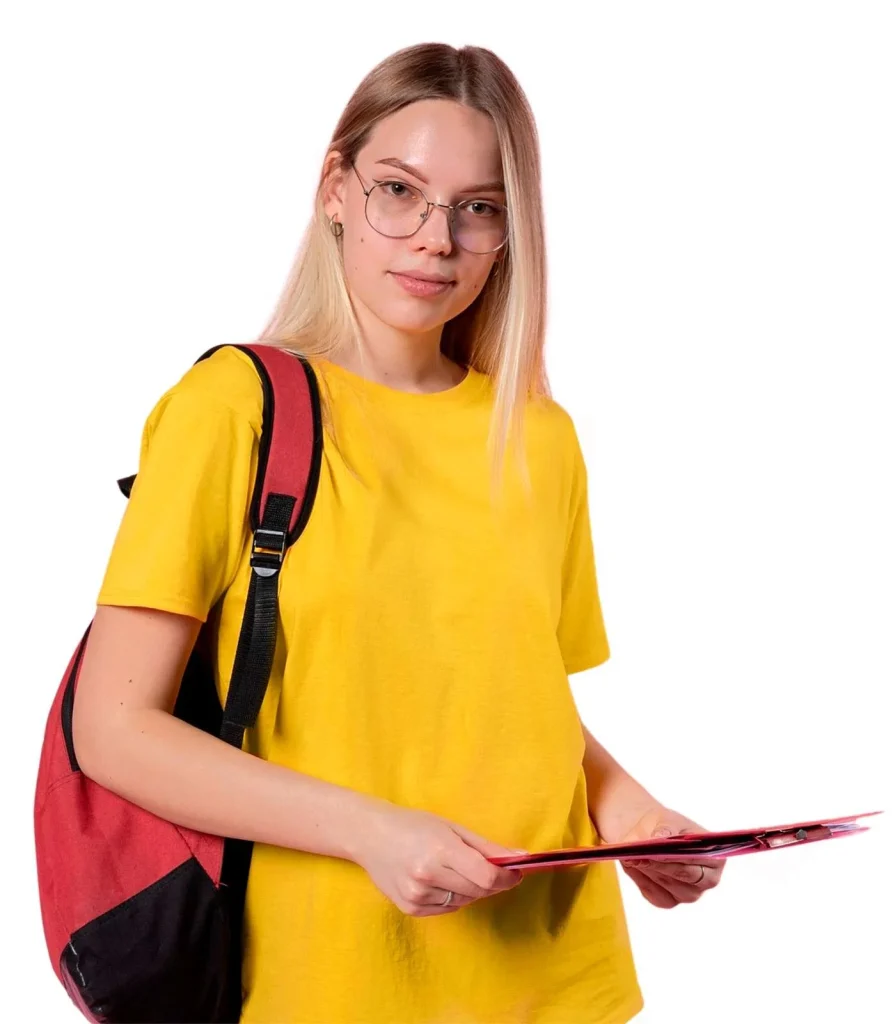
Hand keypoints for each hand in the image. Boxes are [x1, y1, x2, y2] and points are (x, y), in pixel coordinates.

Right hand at [351, 801, 526, 916]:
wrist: (371, 836)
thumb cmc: (414, 825)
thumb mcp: (452, 828)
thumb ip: (486, 847)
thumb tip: (520, 858)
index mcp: (441, 850)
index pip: (486, 876)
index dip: (507, 877)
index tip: (516, 873)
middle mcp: (428, 875)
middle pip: (478, 891)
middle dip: (493, 883)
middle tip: (495, 871)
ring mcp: (417, 895)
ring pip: (464, 901)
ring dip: (472, 890)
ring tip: (458, 870)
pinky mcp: (410, 908)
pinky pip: (446, 908)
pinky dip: (453, 897)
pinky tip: (441, 880)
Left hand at [604, 804, 725, 908]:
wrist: (648, 833)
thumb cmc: (665, 825)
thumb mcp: (666, 820)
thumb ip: (666, 829)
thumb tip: (659, 838)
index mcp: (715, 856)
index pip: (700, 859)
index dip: (678, 855)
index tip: (656, 850)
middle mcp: (707, 879)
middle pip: (685, 876)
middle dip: (661, 864)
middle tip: (639, 855)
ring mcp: (689, 893)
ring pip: (668, 886)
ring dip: (649, 870)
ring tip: (633, 856)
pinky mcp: (670, 901)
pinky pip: (655, 895)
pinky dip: (642, 879)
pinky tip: (633, 864)